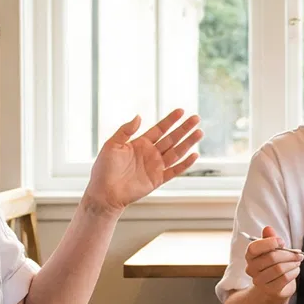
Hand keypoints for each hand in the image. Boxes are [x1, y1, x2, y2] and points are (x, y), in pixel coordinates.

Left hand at [83, 110, 202, 211]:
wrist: (104, 192)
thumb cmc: (104, 168)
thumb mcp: (112, 144)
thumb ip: (126, 130)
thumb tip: (139, 116)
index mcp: (140, 143)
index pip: (160, 129)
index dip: (170, 120)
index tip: (181, 111)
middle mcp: (150, 153)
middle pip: (172, 138)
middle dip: (184, 128)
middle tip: (196, 118)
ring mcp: (155, 166)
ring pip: (176, 152)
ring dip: (188, 143)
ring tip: (199, 132)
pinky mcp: (157, 180)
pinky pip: (174, 171)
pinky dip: (185, 164)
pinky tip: (194, 155)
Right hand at [244, 226, 300, 303]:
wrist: (275, 287)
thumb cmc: (273, 264)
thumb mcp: (272, 250)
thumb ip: (269, 239)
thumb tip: (268, 228)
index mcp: (250, 256)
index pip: (254, 248)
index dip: (269, 243)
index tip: (282, 242)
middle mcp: (251, 269)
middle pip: (271, 258)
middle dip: (289, 254)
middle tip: (298, 253)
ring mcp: (259, 281)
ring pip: (279, 269)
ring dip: (293, 263)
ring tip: (298, 261)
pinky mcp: (270, 290)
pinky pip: (284, 278)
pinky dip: (294, 272)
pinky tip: (296, 269)